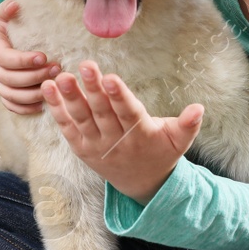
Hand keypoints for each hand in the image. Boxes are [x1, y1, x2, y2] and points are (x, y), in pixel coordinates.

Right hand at [0, 0, 59, 114]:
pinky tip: (44, 103)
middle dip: (35, 76)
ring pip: (12, 95)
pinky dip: (26, 108)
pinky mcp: (2, 92)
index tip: (44, 56)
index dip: (24, 60)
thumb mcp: (1, 15)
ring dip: (34, 93)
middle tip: (58, 69)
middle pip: (11, 79)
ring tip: (55, 85)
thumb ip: (6, 9)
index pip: (5, 58)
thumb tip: (14, 4)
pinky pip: (11, 105)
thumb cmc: (2, 27)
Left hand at [43, 60, 201, 203]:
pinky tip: (48, 88)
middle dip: (92, 89)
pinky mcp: (81, 147)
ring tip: (61, 76)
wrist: (140, 184)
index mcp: (140, 134)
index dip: (119, 96)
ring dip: (70, 97)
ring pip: (81, 119)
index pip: (128, 112)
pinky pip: (67, 127)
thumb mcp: (178, 141)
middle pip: (101, 112)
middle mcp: (115, 140)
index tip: (111, 78)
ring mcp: (95, 145)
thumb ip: (188, 125)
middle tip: (86, 65)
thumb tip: (199, 108)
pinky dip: (56, 109)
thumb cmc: (161, 153)